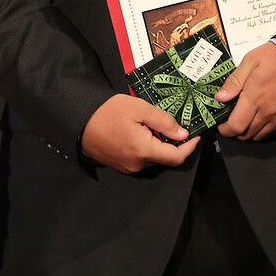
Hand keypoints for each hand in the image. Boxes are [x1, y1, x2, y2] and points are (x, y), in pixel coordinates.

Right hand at [80, 93, 199, 172]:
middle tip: (175, 126)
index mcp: (143, 151)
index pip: (176, 157)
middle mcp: (137, 165)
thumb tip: (183, 134)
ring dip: (158, 146)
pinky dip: (146, 148)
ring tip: (155, 127)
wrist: (78, 119)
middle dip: (172, 144)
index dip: (189, 148)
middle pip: (164, 159)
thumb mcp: (139, 108)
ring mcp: (127, 167)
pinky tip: (141, 133)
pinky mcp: (118, 165)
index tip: (196, 136)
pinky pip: (139, 159)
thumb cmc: (108, 111)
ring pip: (151, 159)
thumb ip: (163, 122)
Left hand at [215, 42, 275, 140]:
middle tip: (234, 119)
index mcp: (255, 97)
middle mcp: (269, 111)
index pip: (236, 126)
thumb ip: (234, 81)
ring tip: (250, 116)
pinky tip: (266, 115)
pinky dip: (267, 128)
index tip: (222, 125)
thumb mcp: (250, 61)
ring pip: (261, 136)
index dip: (225, 129)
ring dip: (251, 130)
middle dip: (236, 130)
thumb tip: (220, 98)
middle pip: (246, 134)